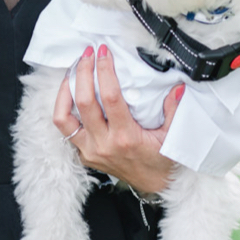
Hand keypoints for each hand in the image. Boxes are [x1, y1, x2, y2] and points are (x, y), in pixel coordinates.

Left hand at [56, 45, 179, 196]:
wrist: (154, 185)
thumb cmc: (163, 160)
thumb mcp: (173, 137)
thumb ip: (174, 111)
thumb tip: (176, 87)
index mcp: (126, 137)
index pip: (110, 97)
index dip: (105, 72)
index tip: (104, 53)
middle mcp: (103, 143)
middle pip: (83, 102)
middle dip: (84, 73)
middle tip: (88, 54)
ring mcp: (89, 150)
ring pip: (63, 117)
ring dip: (65, 91)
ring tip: (72, 72)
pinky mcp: (82, 154)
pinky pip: (65, 129)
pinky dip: (63, 109)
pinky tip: (69, 93)